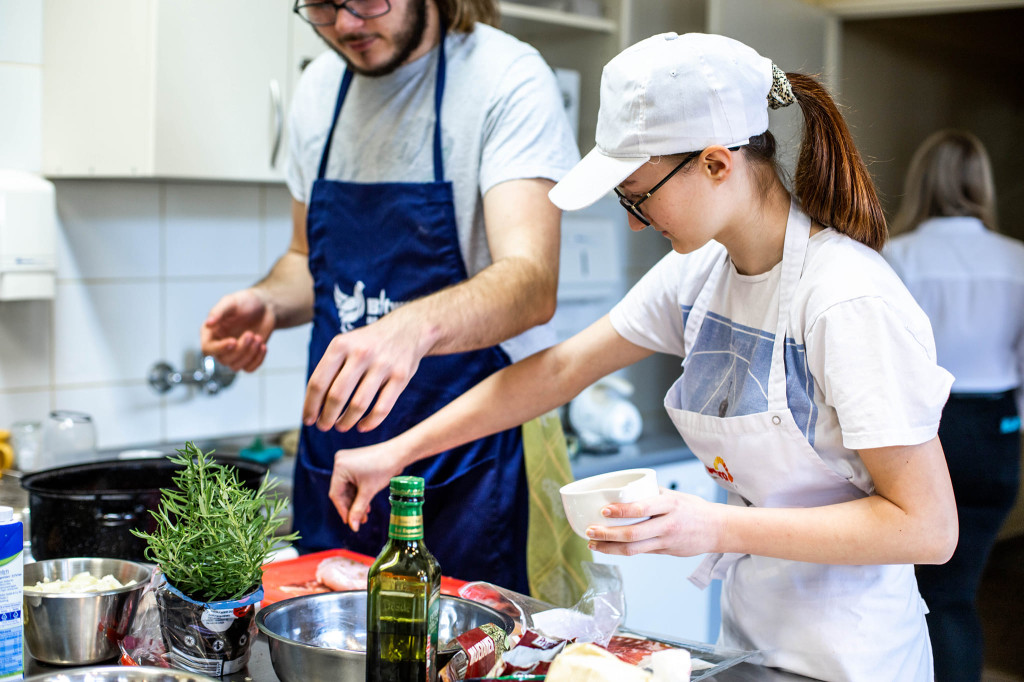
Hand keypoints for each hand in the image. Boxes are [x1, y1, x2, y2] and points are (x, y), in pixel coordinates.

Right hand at [201, 289, 275, 371]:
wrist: (265, 306)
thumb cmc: (245, 301)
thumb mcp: (231, 302)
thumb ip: (219, 311)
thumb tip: (208, 323)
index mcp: (210, 332)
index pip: (207, 349)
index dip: (219, 348)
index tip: (233, 341)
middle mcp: (219, 345)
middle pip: (224, 360)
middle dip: (240, 349)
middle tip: (251, 334)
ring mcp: (233, 353)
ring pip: (236, 366)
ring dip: (250, 354)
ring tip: (258, 337)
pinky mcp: (247, 357)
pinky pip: (249, 369)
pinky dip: (258, 360)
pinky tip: (263, 346)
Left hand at [303, 316, 427, 432]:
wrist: (407, 328)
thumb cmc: (369, 343)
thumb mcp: (346, 344)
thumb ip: (330, 369)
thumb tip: (314, 404)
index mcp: (341, 345)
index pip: (318, 382)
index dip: (310, 405)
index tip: (308, 420)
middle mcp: (361, 353)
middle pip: (337, 395)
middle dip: (327, 417)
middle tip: (323, 426)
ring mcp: (383, 365)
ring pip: (359, 404)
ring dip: (346, 421)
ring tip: (341, 426)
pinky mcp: (401, 376)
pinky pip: (383, 408)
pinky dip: (370, 422)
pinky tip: (363, 426)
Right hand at [329, 444, 405, 531]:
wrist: (398, 453)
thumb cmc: (384, 468)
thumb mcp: (369, 491)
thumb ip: (358, 510)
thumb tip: (353, 527)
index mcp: (340, 467)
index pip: (336, 494)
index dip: (343, 510)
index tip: (349, 523)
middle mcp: (339, 462)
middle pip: (342, 491)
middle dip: (352, 506)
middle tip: (361, 520)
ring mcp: (346, 461)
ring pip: (348, 487)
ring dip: (356, 500)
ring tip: (366, 514)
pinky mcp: (353, 461)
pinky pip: (352, 480)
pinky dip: (358, 491)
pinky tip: (366, 503)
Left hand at [584, 488, 720, 557]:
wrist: (718, 529)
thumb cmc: (693, 508)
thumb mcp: (675, 495)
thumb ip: (651, 494)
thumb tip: (624, 489)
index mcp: (670, 505)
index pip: (642, 508)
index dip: (621, 511)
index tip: (604, 510)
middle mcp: (668, 524)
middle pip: (634, 533)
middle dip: (608, 534)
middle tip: (589, 530)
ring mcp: (667, 541)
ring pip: (634, 548)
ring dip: (610, 547)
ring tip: (592, 543)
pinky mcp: (665, 552)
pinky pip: (640, 552)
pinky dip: (622, 550)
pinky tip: (608, 548)